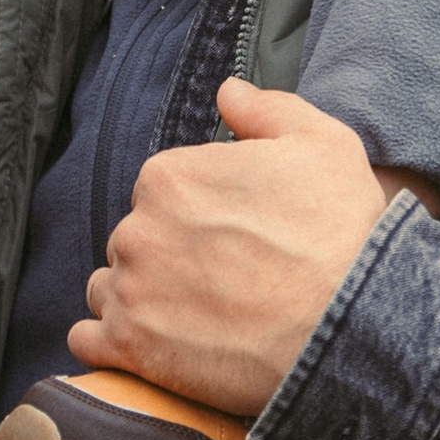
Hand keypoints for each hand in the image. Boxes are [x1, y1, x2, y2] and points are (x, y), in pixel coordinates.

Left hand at [70, 82, 436, 413]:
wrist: (350, 329)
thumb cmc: (341, 233)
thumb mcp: (323, 144)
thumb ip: (266, 110)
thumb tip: (228, 90)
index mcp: (168, 176)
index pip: (160, 192)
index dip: (195, 215)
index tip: (230, 238)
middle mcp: (136, 228)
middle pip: (135, 240)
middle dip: (166, 256)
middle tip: (220, 282)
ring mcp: (128, 290)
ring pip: (109, 289)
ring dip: (136, 300)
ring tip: (190, 320)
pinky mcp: (127, 348)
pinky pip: (89, 341)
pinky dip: (111, 346)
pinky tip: (149, 349)